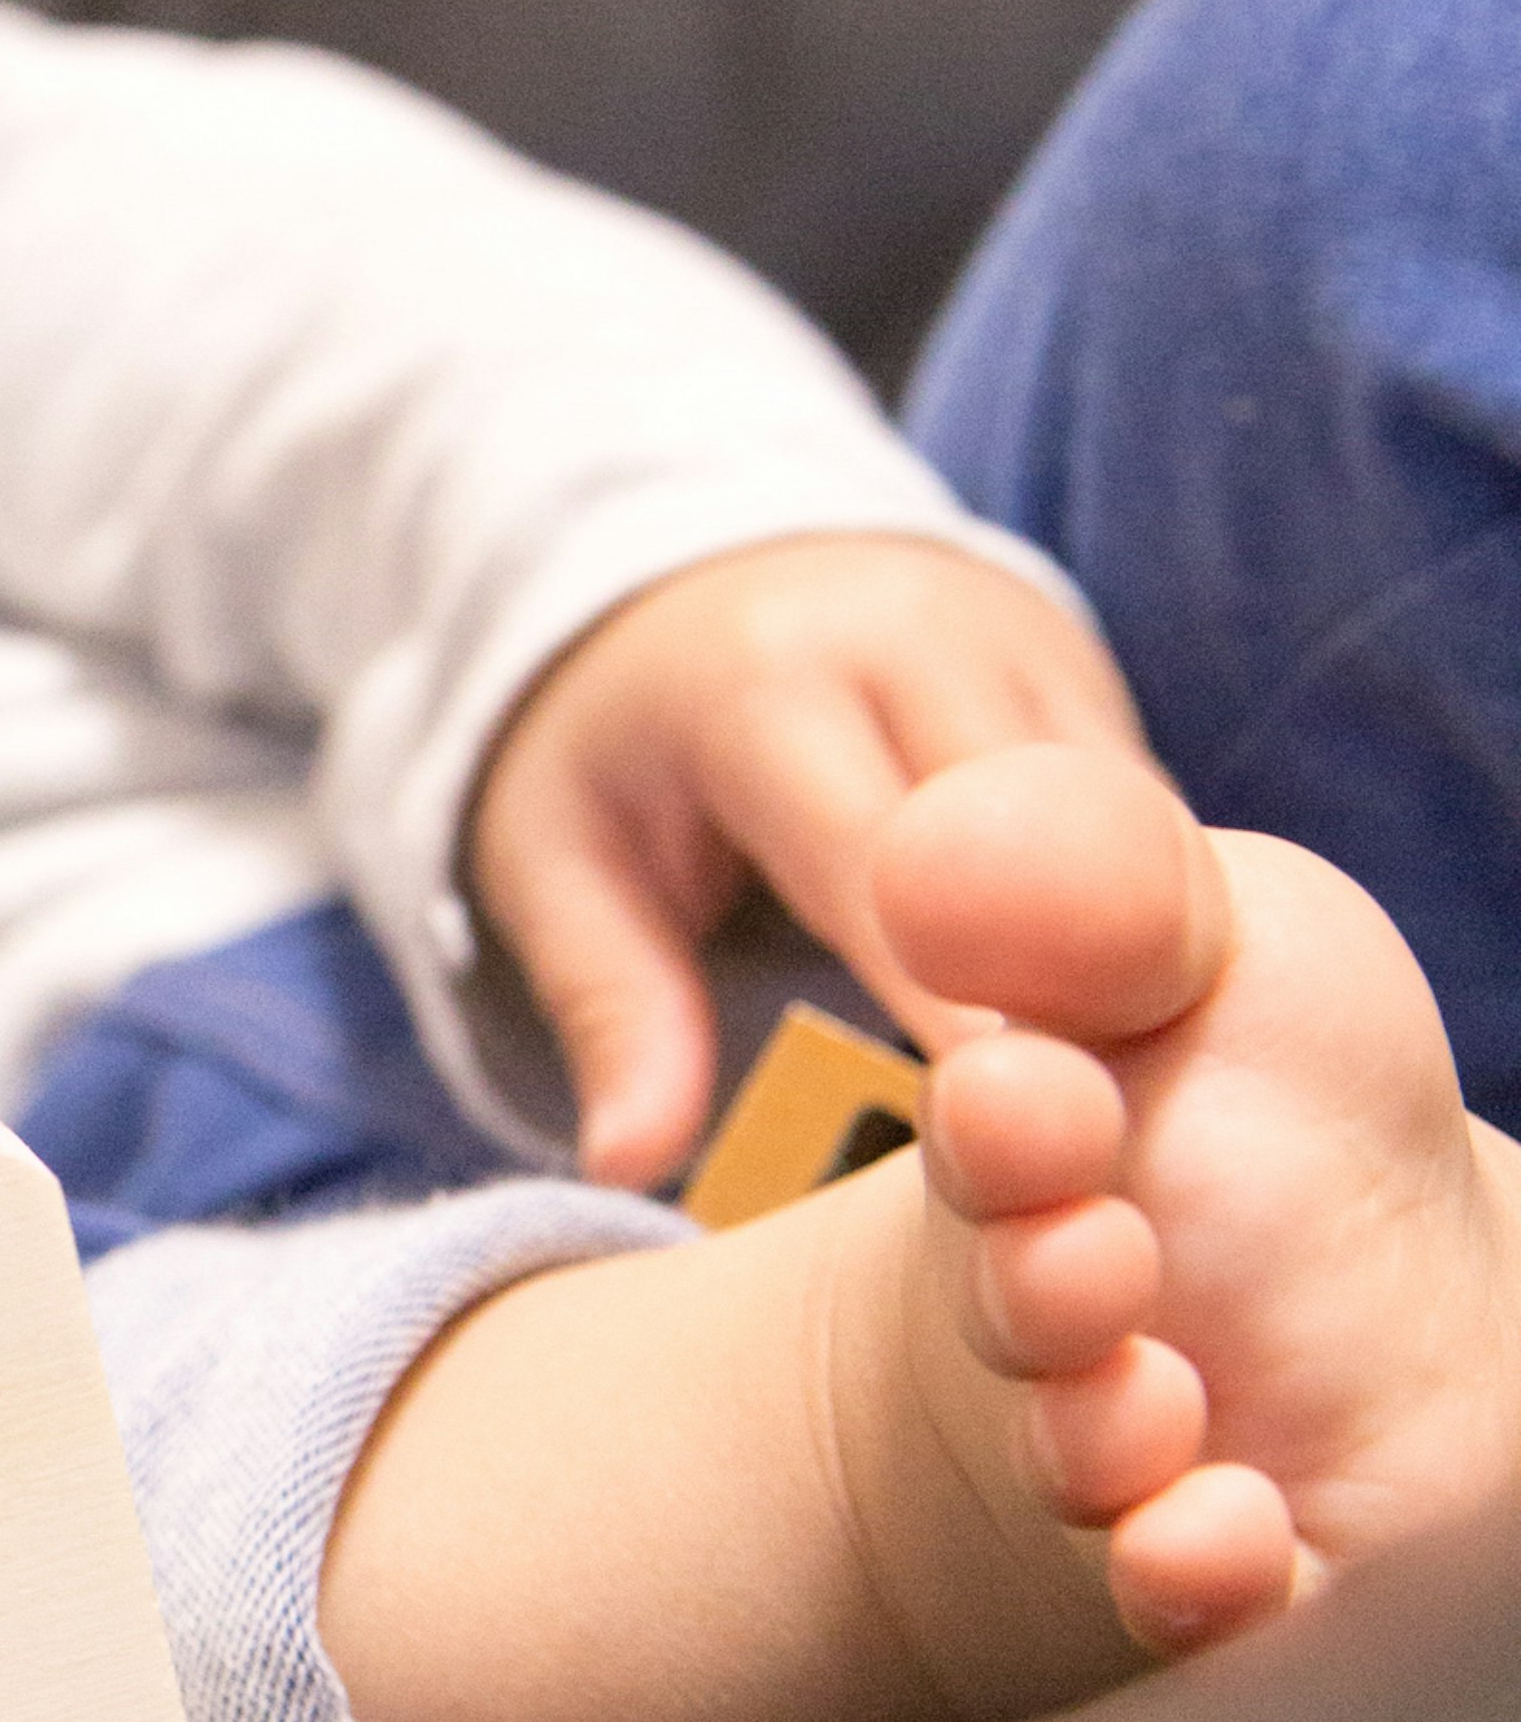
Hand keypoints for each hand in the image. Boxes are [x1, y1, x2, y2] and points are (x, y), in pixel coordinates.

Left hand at [466, 534, 1143, 1188]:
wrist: (689, 558)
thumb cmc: (616, 737)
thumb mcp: (556, 855)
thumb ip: (608, 1006)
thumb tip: (626, 1163)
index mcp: (767, 688)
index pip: (885, 867)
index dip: (951, 1003)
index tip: (1002, 1135)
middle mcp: (914, 642)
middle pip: (1037, 835)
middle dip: (1076, 988)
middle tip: (1100, 1147)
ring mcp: (1020, 644)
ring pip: (1124, 819)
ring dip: (1139, 958)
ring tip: (1161, 1112)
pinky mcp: (1087, 671)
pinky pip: (1148, 806)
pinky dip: (1157, 913)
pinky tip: (1165, 1033)